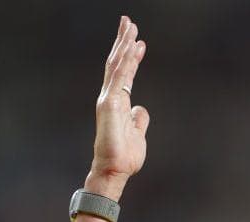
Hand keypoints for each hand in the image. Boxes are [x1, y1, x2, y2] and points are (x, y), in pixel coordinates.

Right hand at [87, 16, 148, 200]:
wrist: (114, 171)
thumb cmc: (124, 156)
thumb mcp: (137, 133)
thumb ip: (138, 119)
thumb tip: (141, 109)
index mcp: (117, 103)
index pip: (123, 73)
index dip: (130, 55)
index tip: (137, 40)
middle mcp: (110, 97)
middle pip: (117, 63)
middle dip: (123, 42)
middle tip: (129, 22)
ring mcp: (108, 100)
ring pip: (117, 66)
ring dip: (125, 46)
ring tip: (132, 28)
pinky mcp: (110, 105)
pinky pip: (119, 78)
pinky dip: (126, 61)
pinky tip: (133, 48)